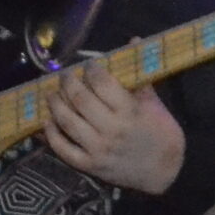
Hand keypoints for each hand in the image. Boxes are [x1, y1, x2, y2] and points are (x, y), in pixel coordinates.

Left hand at [45, 59, 192, 193]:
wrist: (166, 173)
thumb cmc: (162, 135)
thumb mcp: (156, 105)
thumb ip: (140, 76)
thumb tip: (134, 41)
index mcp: (130, 112)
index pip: (102, 84)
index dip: (91, 70)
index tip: (88, 65)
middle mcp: (111, 130)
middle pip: (80, 99)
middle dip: (69, 82)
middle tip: (66, 75)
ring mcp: (98, 149)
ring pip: (67, 121)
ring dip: (55, 103)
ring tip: (52, 93)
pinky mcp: (89, 165)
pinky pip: (63, 149)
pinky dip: (51, 134)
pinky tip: (47, 121)